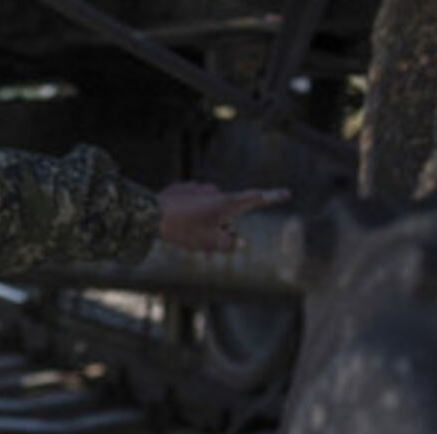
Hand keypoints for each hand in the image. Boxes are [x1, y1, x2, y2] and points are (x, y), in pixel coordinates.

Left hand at [156, 182, 290, 251]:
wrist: (150, 214)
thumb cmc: (183, 230)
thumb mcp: (210, 244)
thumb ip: (229, 243)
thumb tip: (237, 241)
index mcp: (226, 203)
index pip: (255, 199)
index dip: (272, 197)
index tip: (286, 193)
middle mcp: (215, 192)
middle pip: (227, 212)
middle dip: (221, 226)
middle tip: (203, 240)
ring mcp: (198, 187)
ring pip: (208, 208)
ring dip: (203, 221)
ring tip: (185, 232)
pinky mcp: (182, 188)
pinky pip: (192, 203)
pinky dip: (188, 213)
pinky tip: (175, 222)